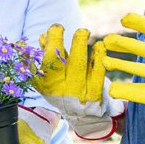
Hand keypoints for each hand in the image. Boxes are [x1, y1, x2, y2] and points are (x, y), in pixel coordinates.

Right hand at [34, 24, 123, 139]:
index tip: (57, 28)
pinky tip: (100, 46)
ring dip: (80, 46)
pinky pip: (97, 74)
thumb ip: (47, 55)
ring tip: (83, 32)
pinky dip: (98, 58)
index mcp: (46, 82)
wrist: (82, 115)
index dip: (52, 40)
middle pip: (58, 61)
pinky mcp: (94, 95)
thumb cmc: (63, 89)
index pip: (46, 58)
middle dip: (61, 41)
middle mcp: (59, 88)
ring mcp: (77, 92)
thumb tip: (44, 36)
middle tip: (73, 29)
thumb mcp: (51, 76)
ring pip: (78, 65)